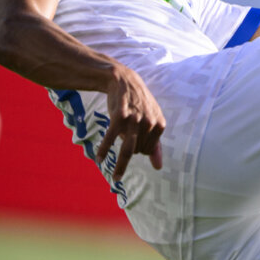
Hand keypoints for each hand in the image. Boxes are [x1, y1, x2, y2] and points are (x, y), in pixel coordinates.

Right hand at [95, 65, 165, 181]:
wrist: (124, 81)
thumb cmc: (139, 105)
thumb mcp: (152, 121)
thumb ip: (156, 145)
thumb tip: (158, 167)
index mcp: (160, 125)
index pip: (148, 150)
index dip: (139, 149)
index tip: (133, 140)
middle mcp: (149, 123)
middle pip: (137, 151)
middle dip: (129, 150)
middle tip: (123, 135)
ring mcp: (134, 120)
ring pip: (127, 150)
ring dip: (121, 166)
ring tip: (116, 178)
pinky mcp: (119, 117)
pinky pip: (111, 139)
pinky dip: (104, 150)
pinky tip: (99, 159)